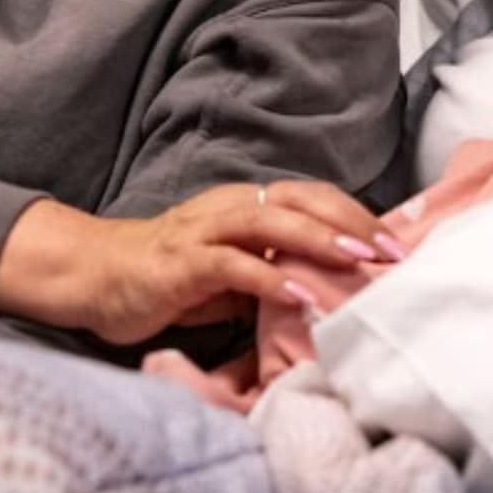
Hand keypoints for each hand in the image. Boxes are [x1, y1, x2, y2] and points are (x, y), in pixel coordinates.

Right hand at [0, 182, 405, 346]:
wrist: (96, 276)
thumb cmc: (172, 276)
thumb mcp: (235, 273)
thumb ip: (276, 270)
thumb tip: (333, 286)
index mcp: (248, 203)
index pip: (313, 197)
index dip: (356, 214)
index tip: (397, 242)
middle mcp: (231, 206)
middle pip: (302, 199)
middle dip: (351, 221)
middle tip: (392, 250)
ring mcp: (205, 231)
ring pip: (271, 222)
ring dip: (319, 239)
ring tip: (358, 260)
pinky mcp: (181, 263)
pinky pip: (232, 265)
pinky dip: (269, 278)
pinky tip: (300, 295)